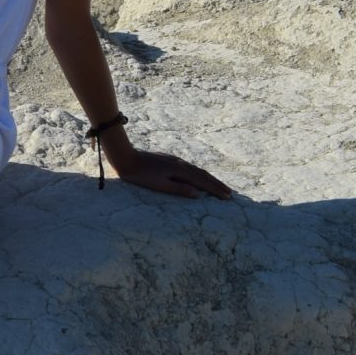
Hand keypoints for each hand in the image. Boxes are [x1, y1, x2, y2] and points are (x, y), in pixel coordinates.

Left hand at [109, 147, 233, 198]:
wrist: (125, 157)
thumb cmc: (140, 174)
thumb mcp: (159, 185)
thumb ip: (178, 189)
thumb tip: (198, 194)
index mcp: (180, 171)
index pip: (202, 182)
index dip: (215, 190)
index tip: (228, 197)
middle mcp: (180, 164)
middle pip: (203, 175)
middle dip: (217, 184)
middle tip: (229, 193)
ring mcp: (175, 160)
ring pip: (197, 170)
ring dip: (209, 178)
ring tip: (218, 185)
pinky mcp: (169, 159)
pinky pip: (190, 168)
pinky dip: (199, 173)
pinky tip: (198, 176)